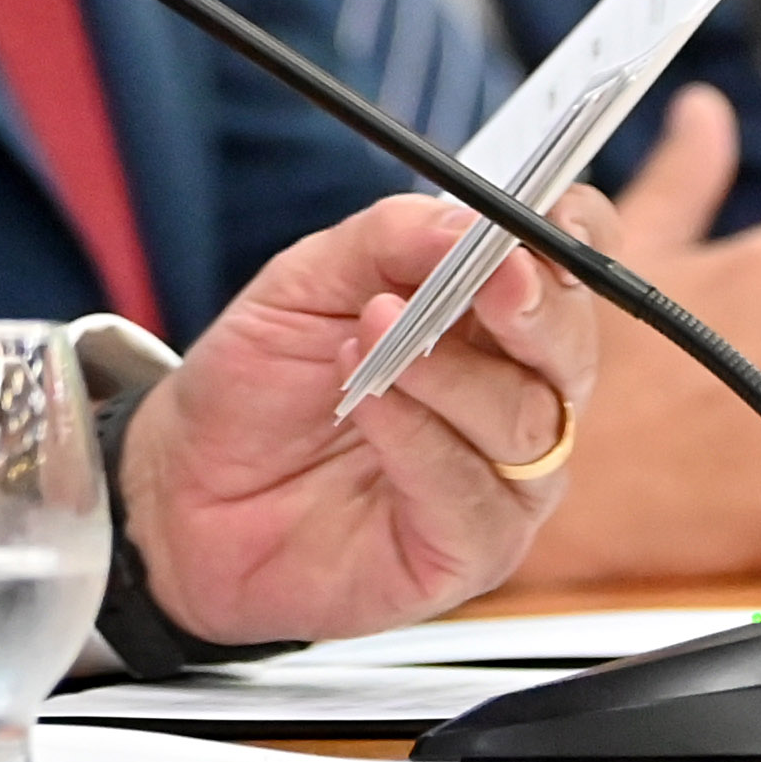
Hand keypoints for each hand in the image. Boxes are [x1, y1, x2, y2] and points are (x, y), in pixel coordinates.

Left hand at [123, 188, 601, 645]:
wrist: (186, 489)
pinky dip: (419, 437)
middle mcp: (514, 400)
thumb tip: (465, 220)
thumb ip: (388, 241)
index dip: (574, 238)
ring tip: (374, 331)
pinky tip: (369, 403)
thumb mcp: (306, 284)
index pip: (567, 274)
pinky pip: (472, 495)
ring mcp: (500, 483)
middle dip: (536, 307)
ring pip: (526, 421)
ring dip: (451, 371)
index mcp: (489, 324)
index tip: (548, 209)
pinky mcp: (468, 552)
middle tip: (495, 273)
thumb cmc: (259, 385)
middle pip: (568, 349)